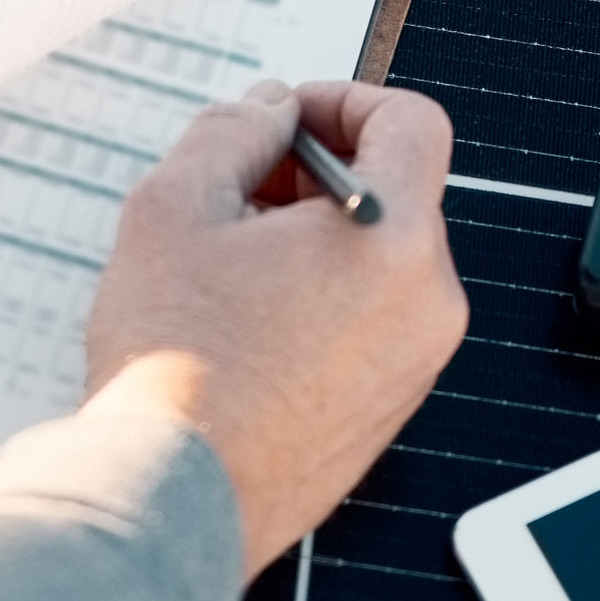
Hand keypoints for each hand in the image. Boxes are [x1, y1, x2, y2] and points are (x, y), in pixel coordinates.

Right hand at [83, 78, 466, 578]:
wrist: (172, 499)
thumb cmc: (175, 365)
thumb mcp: (175, 205)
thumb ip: (233, 130)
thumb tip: (268, 111)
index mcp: (393, 238)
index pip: (411, 122)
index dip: (343, 100)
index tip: (286, 120)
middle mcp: (427, 302)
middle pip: (395, 192)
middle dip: (314, 175)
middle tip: (236, 192)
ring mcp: (414, 364)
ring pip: (379, 260)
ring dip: (312, 239)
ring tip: (226, 267)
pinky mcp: (388, 410)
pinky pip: (371, 322)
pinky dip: (320, 299)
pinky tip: (242, 323)